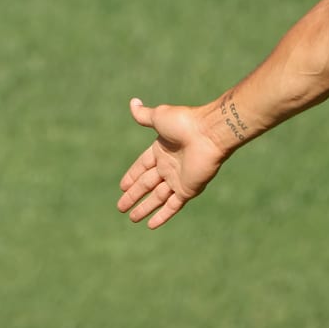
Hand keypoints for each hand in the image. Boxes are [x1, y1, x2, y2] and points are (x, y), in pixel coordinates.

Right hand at [117, 98, 227, 228]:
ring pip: (157, 198)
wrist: (208, 133)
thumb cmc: (184, 122)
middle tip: (120, 207)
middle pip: (146, 184)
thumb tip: (132, 102)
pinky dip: (162, 215)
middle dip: (133, 195)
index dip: (131, 176)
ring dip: (144, 208)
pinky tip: (151, 225)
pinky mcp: (188, 189)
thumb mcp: (159, 117)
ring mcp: (178, 179)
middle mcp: (169, 165)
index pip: (142, 166)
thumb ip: (144, 115)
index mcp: (161, 149)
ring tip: (132, 218)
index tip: (122, 186)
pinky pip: (172, 206)